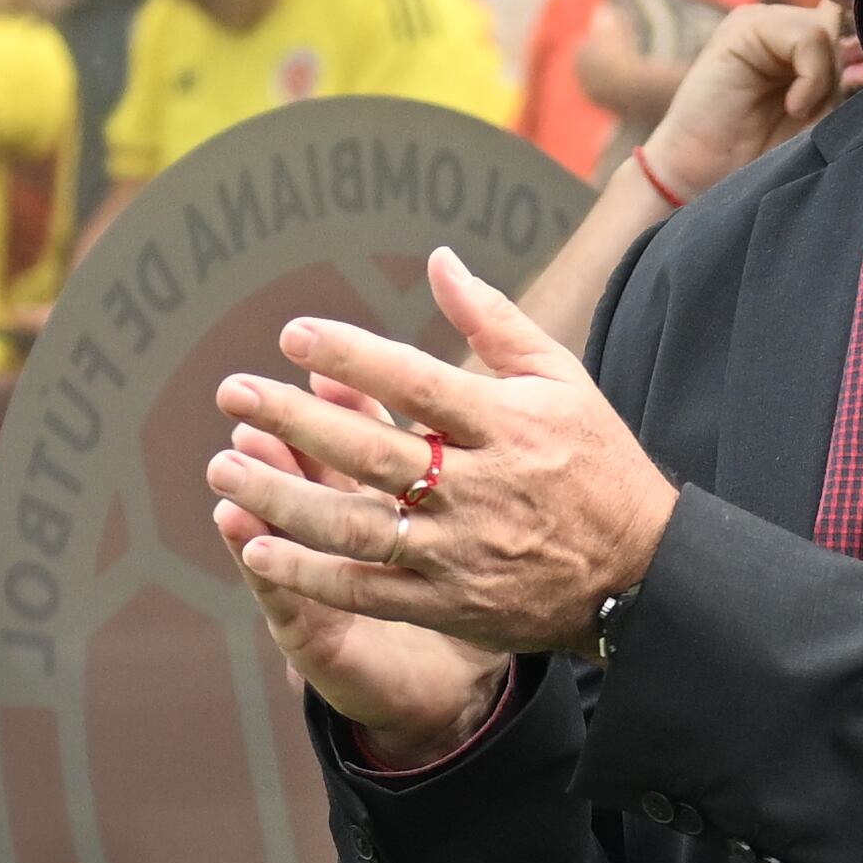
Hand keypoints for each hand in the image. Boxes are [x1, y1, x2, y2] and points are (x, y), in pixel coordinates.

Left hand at [208, 248, 676, 657]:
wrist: (639, 573)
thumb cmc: (595, 462)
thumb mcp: (560, 379)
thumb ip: (492, 321)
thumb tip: (438, 259)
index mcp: (508, 424)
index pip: (417, 382)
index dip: (352, 357)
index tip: (293, 333)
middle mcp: (480, 488)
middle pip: (372, 452)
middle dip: (295, 421)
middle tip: (232, 393)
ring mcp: (461, 551)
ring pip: (357, 525)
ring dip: (282, 499)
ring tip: (222, 470)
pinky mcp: (450, 604)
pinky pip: (368, 590)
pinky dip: (310, 574)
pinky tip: (257, 550)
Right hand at [210, 381, 510, 759]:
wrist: (451, 692)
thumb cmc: (469, 598)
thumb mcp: (469, 529)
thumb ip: (466, 467)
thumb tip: (468, 394)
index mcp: (385, 504)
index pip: (363, 443)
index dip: (347, 406)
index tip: (327, 370)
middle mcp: (345, 536)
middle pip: (313, 476)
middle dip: (285, 435)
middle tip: (253, 398)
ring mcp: (322, 584)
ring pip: (289, 529)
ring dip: (263, 491)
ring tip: (234, 455)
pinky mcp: (313, 636)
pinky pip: (288, 598)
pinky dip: (269, 566)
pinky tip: (244, 536)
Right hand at [640, 2, 848, 198]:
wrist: (704, 180)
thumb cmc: (766, 157)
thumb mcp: (823, 118)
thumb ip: (848, 81)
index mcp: (810, 48)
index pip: (859, 24)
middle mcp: (788, 28)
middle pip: (848, 28)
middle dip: (844, 74)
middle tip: (818, 114)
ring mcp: (766, 22)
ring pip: (830, 31)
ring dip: (826, 79)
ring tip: (800, 113)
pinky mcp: (746, 25)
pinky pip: (808, 35)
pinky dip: (811, 75)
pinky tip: (793, 106)